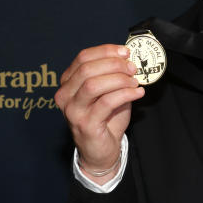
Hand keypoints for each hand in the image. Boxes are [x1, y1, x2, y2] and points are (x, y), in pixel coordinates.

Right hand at [54, 44, 144, 182]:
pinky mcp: (85, 124)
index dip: (106, 51)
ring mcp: (73, 111)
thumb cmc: (105, 118)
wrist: (101, 150)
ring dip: (119, 79)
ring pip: (93, 85)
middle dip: (114, 64)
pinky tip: (138, 93)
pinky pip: (106, 102)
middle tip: (132, 68)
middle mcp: (65, 95)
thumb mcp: (108, 91)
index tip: (125, 52)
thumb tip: (128, 58)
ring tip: (135, 82)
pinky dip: (125, 94)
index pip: (83, 57)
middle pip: (87, 69)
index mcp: (68, 83)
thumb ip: (113, 74)